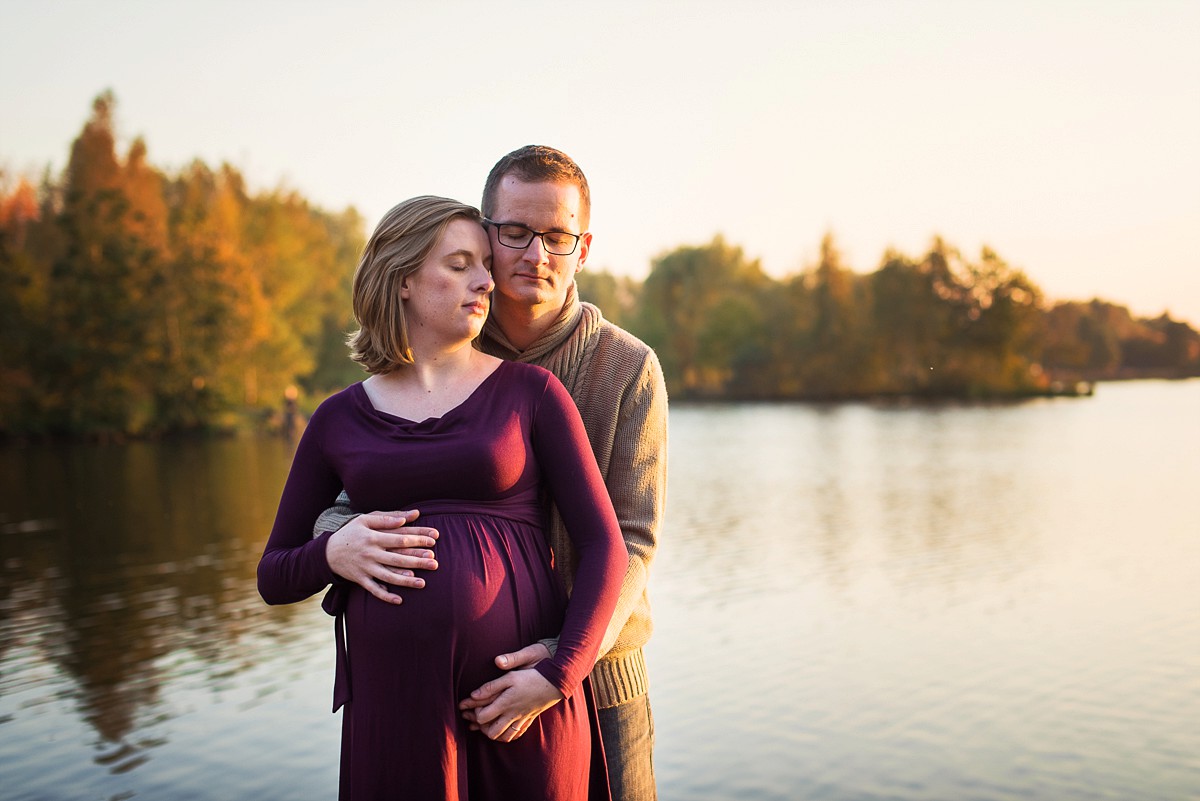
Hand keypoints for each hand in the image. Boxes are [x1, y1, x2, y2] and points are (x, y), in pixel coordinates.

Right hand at [324, 510, 438, 603]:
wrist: (327, 552)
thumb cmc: (350, 533)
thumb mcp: (365, 520)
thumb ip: (387, 518)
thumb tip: (409, 516)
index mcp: (373, 537)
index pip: (400, 538)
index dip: (417, 539)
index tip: (434, 540)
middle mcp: (371, 553)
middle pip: (398, 558)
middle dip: (418, 561)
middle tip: (435, 564)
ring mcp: (366, 568)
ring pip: (388, 576)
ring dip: (406, 581)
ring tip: (422, 583)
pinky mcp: (360, 579)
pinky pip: (374, 589)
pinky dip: (385, 596)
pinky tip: (399, 600)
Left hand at [459, 644, 557, 741]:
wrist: (557, 681)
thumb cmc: (533, 674)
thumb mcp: (511, 675)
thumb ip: (492, 685)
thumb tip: (473, 694)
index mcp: (506, 703)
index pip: (483, 717)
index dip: (473, 713)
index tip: (468, 705)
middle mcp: (513, 714)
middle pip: (492, 732)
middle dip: (481, 728)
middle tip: (475, 717)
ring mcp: (522, 718)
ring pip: (504, 737)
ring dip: (494, 733)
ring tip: (487, 724)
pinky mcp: (530, 718)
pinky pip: (517, 734)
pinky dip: (508, 735)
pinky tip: (504, 728)